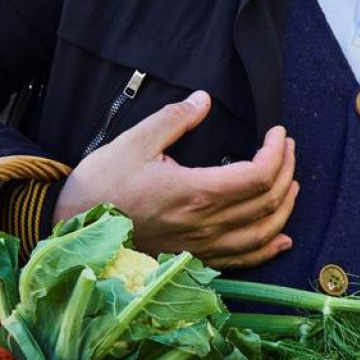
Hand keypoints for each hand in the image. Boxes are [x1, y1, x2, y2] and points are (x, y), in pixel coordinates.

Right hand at [54, 91, 299, 269]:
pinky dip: (268, 249)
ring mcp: (202, 247)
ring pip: (262, 232)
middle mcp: (205, 225)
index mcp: (195, 193)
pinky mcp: (193, 260)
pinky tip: (282, 240)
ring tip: (291, 183)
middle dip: (286, 171)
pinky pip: (243, 260)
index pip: (258, 175)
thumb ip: (174, 119)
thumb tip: (203, 99)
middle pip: (268, 201)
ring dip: (285, 207)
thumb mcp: (133, 142)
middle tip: (287, 148)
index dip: (277, 153)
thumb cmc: (99, 187)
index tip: (278, 133)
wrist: (68, 230)